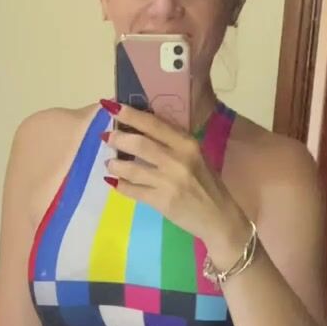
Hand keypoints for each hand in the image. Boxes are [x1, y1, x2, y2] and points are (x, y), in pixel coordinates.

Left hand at [103, 104, 250, 262]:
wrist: (218, 218)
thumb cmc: (207, 184)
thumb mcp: (195, 156)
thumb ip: (173, 143)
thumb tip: (141, 131)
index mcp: (187, 143)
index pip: (154, 123)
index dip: (130, 114)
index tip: (111, 107)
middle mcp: (177, 160)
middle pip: (139, 143)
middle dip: (118, 138)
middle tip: (107, 137)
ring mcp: (169, 182)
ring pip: (132, 168)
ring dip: (116, 164)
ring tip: (110, 163)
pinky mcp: (162, 202)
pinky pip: (133, 191)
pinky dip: (120, 185)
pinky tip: (114, 182)